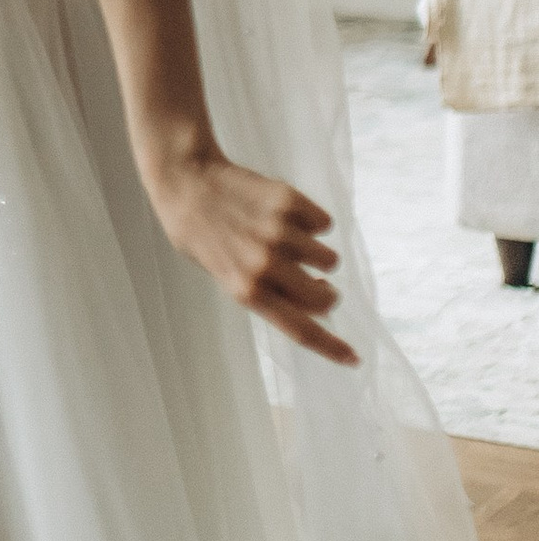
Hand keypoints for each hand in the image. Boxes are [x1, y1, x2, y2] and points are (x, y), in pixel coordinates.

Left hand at [145, 140, 354, 364]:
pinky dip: (311, 221)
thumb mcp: (224, 276)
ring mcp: (279, 232)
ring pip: (330, 259)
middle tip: (310, 279)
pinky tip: (282, 213)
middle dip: (325, 292)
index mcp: (246, 290)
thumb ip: (266, 294)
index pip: (300, 330)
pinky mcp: (289, 201)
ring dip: (314, 253)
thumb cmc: (202, 234)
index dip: (331, 347)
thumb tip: (315, 306)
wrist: (186, 180)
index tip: (354, 359)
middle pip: (326, 298)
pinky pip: (324, 223)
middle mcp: (265, 265)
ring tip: (282, 237)